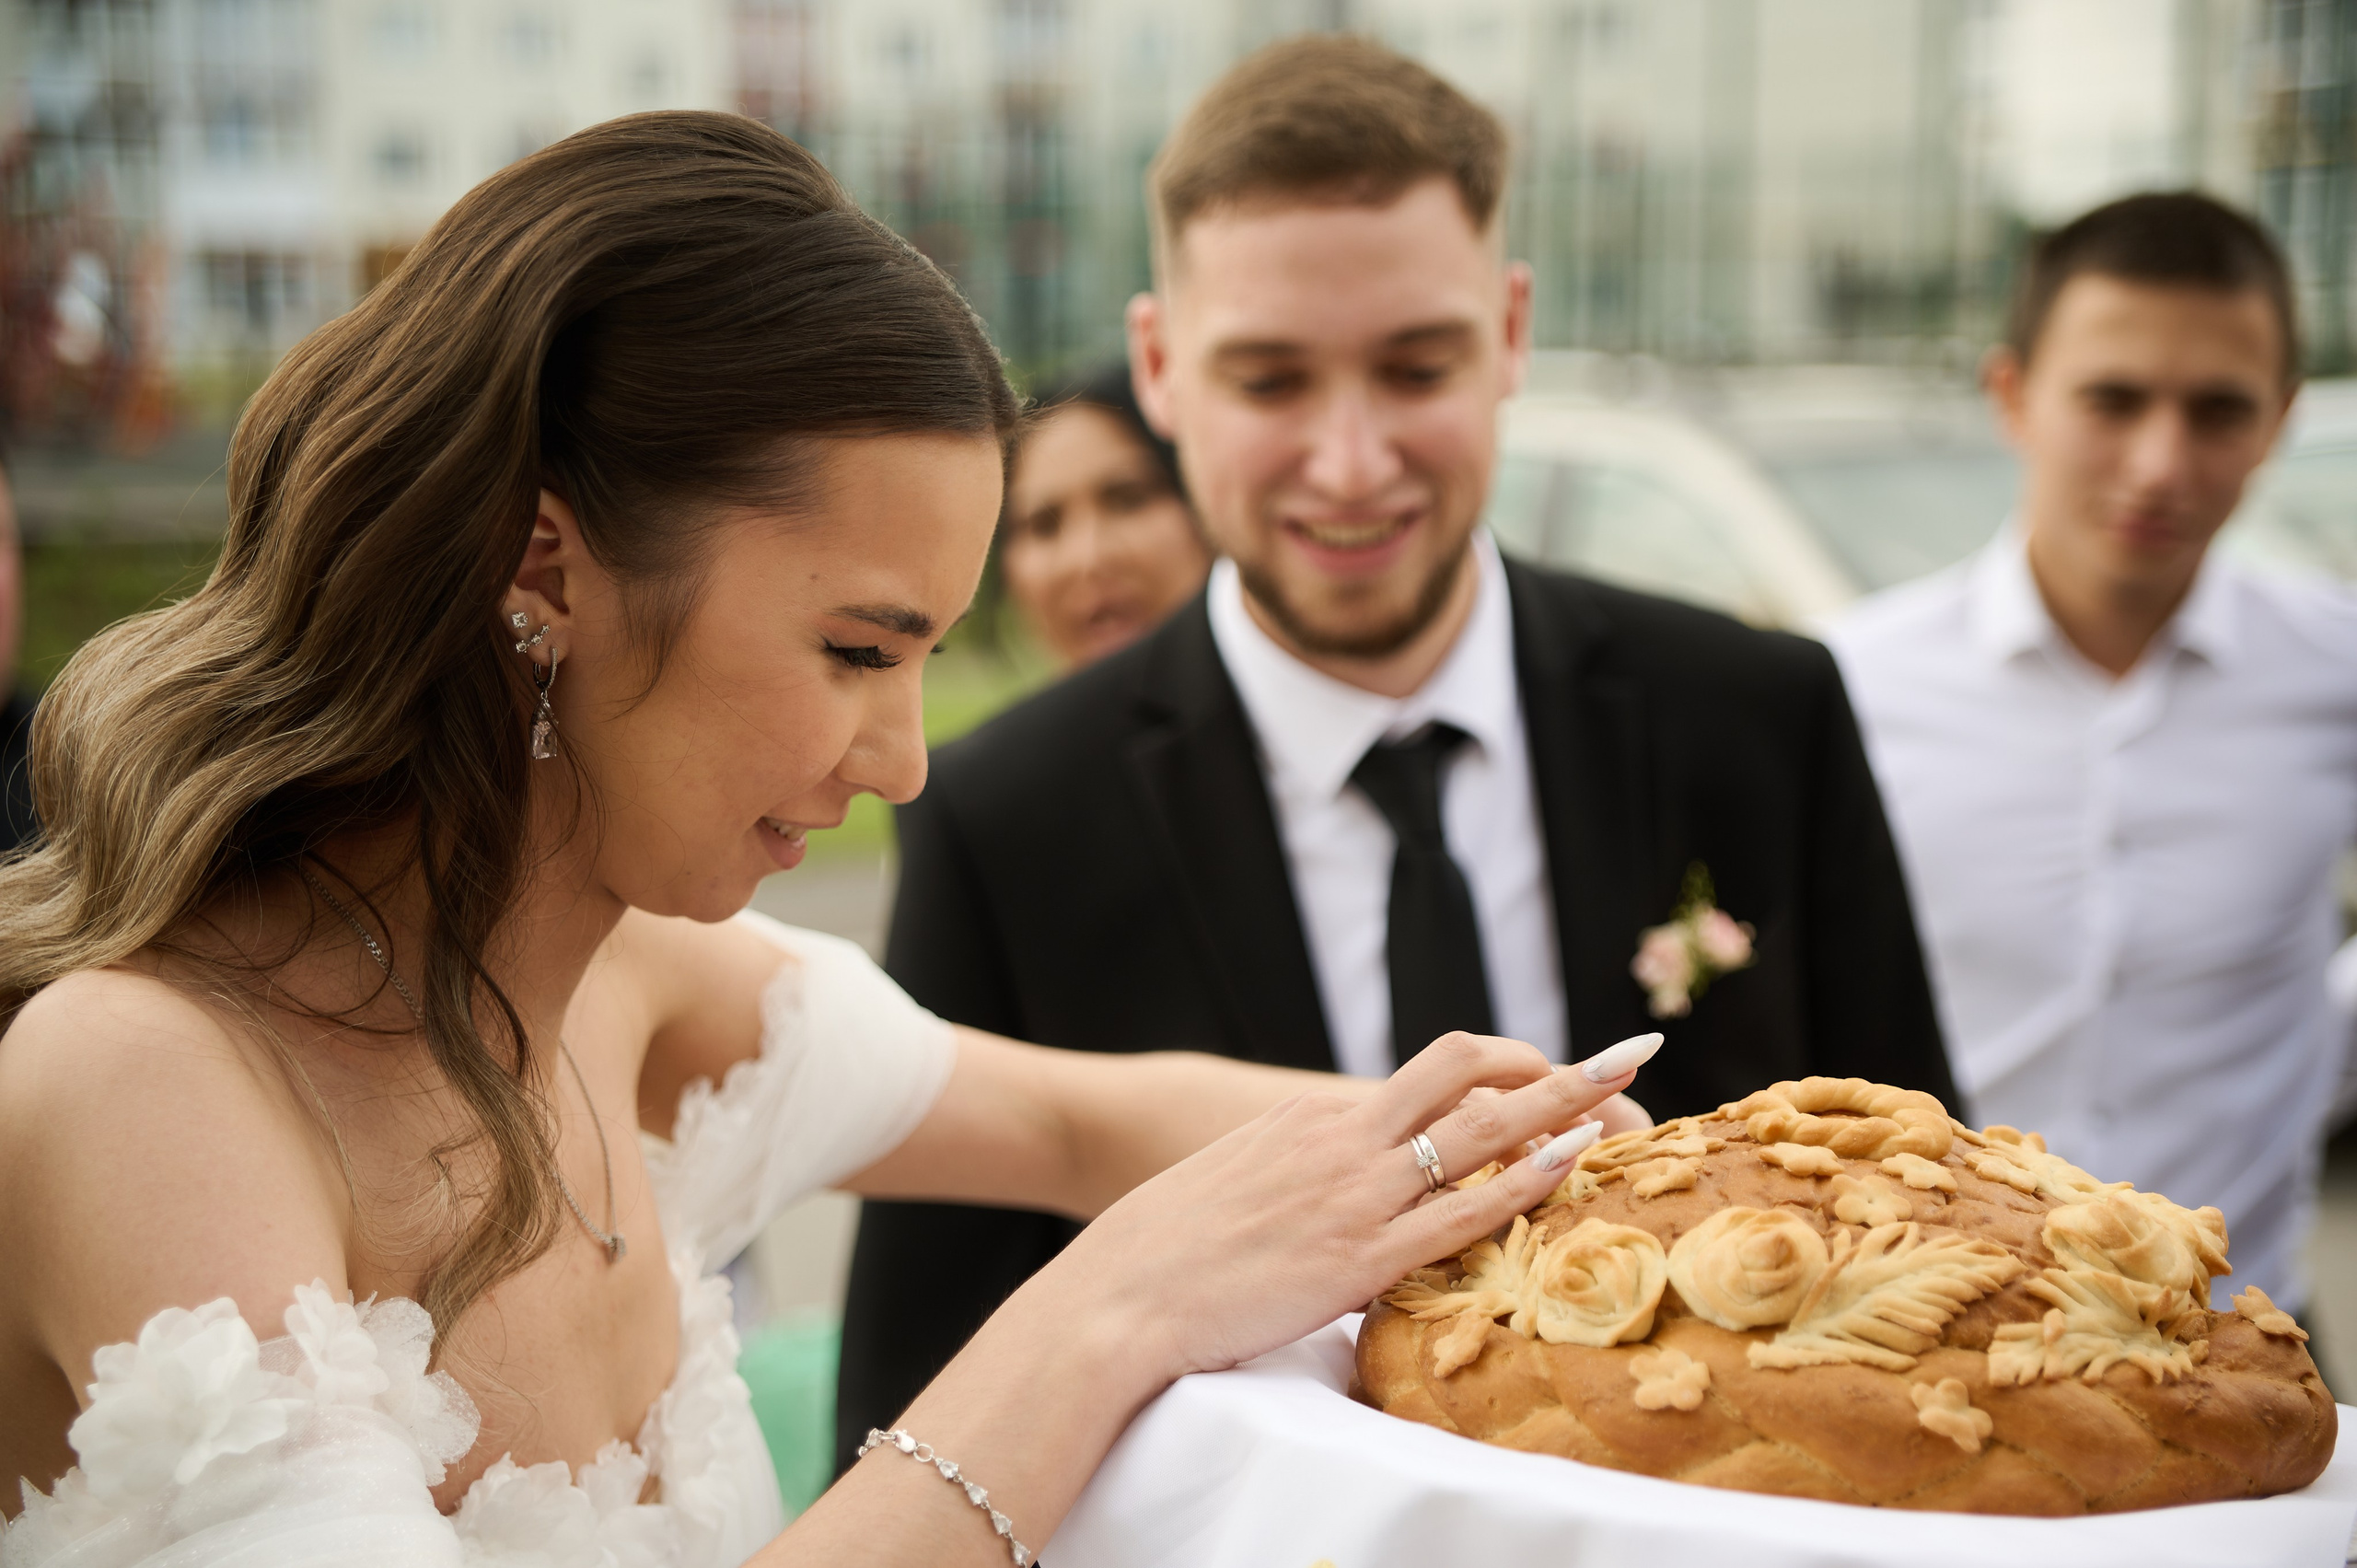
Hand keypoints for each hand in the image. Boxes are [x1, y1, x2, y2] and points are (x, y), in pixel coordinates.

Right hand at [1030, 1030, 1659, 1391]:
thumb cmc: (1166, 1252)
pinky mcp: (1359, 1256)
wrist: (1117, 1296)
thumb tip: (1341, 1192)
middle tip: (1631, 1055)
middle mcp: (1343, 1136)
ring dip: (1568, 1103)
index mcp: (1313, 1115)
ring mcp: (1356, 1193)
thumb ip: (1302, 1172)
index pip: (1431, 1075)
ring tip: (1636, 1093)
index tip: (1556, 1071)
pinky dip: (1527, 1179)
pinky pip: (1464, 1208)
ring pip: (1483, 1125)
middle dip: (1557, 1064)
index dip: (1506, 1069)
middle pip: (1471, 1071)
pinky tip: (1576, 1162)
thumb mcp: (1241, 1180)